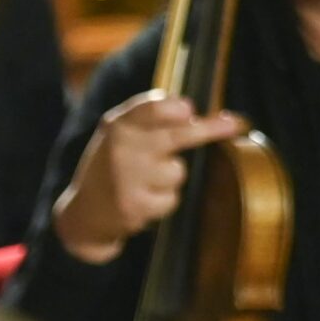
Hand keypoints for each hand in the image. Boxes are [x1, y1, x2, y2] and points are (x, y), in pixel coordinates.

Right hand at [50, 92, 247, 263]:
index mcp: (120, 124)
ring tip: (147, 180)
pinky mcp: (134, 206)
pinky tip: (143, 199)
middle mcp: (122, 148)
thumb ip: (152, 117)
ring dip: (171, 177)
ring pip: (178, 172)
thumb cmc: (114, 164)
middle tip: (236, 123)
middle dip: (210, 130)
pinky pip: (171, 198)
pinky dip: (164, 200)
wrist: (84, 212)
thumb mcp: (122, 133)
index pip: (152, 108)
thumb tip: (194, 110)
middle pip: (177, 136)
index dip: (176, 108)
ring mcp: (128, 178)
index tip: (192, 108)